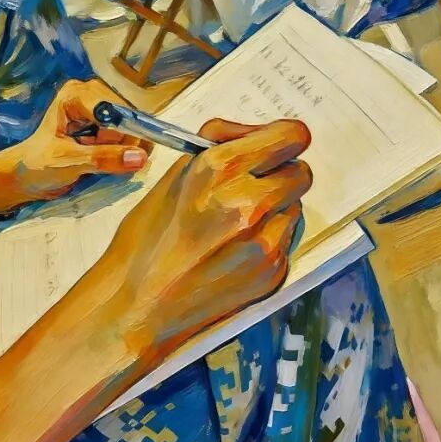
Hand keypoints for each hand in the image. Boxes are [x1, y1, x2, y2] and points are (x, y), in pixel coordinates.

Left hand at [1, 79, 150, 203]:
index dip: (119, 135)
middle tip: (96, 159)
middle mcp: (93, 94)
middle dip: (122, 144)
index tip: (112, 156)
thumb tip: (139, 158)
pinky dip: (125, 153)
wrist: (28, 175)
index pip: (115, 111)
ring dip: (124, 150)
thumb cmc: (38, 164)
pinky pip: (133, 137)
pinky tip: (106, 159)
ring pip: (135, 129)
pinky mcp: (111, 124)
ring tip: (97, 159)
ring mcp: (103, 108)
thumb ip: (103, 158)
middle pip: (129, 118)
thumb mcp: (69, 162)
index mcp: (77, 94)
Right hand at [94, 118, 312, 359]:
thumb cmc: (148, 239)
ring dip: (275, 210)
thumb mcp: (175, 176)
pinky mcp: (273, 272)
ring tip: (236, 226)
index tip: (277, 146)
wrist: (140, 305)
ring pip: (295, 208)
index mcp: (219, 170)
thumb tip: (257, 136)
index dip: (284, 139)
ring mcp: (265, 242)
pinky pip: (287, 241)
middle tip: (253, 187)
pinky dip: (269, 241)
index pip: (290, 137)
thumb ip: (220, 146)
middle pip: (300, 173)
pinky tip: (235, 252)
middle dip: (280, 175)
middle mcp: (248, 204)